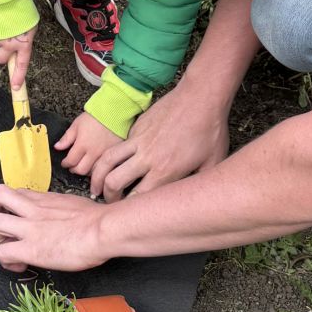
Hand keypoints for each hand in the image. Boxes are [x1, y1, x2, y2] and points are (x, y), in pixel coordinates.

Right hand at [0, 25, 38, 89]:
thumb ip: (25, 38)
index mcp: (24, 43)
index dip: (18, 76)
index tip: (15, 87)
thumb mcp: (30, 25)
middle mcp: (9, 44)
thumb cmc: (21, 9)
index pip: (22, 64)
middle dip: (1, 55)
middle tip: (5, 45)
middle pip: (0, 59)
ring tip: (5, 23)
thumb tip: (20, 43)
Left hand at [0, 184, 107, 272]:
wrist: (103, 229)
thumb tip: (65, 217)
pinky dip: (6, 262)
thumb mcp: (76, 204)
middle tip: (6, 229)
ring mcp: (29, 228)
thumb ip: (62, 207)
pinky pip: (3, 253)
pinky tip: (19, 265)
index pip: (18, 192)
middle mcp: (33, 209)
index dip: (14, 204)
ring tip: (9, 247)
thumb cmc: (99, 219)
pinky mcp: (30, 249)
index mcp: (45, 200)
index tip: (20, 216)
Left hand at [55, 110, 114, 182]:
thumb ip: (67, 138)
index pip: (71, 161)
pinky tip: (96, 164)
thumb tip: (57, 147)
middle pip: (81, 170)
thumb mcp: (77, 124)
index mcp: (82, 144)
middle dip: (74, 170)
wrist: (115, 112)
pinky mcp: (114, 155)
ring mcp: (105, 155)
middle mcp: (94, 152)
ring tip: (84, 165)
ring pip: (94, 171)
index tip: (64, 163)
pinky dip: (98, 169)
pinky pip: (105, 167)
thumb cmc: (95, 116)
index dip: (65, 164)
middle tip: (72, 166)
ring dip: (86, 170)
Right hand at [89, 86, 229, 201]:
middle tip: (110, 201)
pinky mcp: (137, 128)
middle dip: (108, 196)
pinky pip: (119, 145)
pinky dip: (113, 156)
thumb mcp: (213, 164)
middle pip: (114, 182)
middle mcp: (148, 158)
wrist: (201, 97)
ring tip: (98, 184)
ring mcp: (139, 140)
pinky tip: (118, 163)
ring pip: (107, 160)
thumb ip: (199, 184)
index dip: (129, 210)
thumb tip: (196, 197)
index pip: (137, 199)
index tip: (129, 215)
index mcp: (166, 172)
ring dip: (98, 175)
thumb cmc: (210, 130)